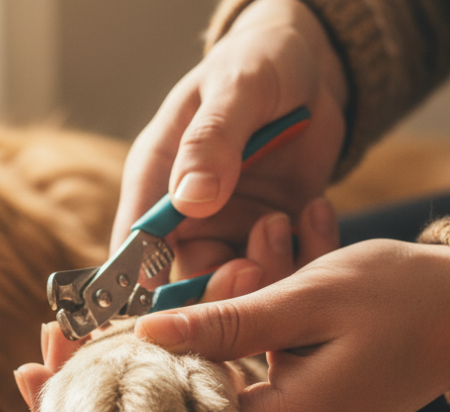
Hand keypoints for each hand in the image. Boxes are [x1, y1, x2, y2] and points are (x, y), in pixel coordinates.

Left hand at [16, 198, 344, 411]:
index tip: (43, 390)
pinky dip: (171, 377)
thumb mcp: (307, 298)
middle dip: (96, 405)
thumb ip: (224, 322)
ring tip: (79, 334)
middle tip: (45, 350)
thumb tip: (142, 332)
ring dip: (129, 384)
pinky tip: (141, 337)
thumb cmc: (398, 298)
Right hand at [114, 0, 348, 276]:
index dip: (138, 280)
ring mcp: (231, 227)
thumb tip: (190, 200)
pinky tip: (314, 214)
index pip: (134, 242)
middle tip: (249, 270)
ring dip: (262, 274)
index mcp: (157, 176)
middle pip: (184, 278)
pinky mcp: (273, 234)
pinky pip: (281, 270)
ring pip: (234, 284)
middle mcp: (187, 213)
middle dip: (214, 288)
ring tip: (286, 226)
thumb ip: (211, 141)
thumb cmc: (258, 64)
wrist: (312, 70)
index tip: (159, 308)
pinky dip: (300, 259)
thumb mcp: (235, 89)